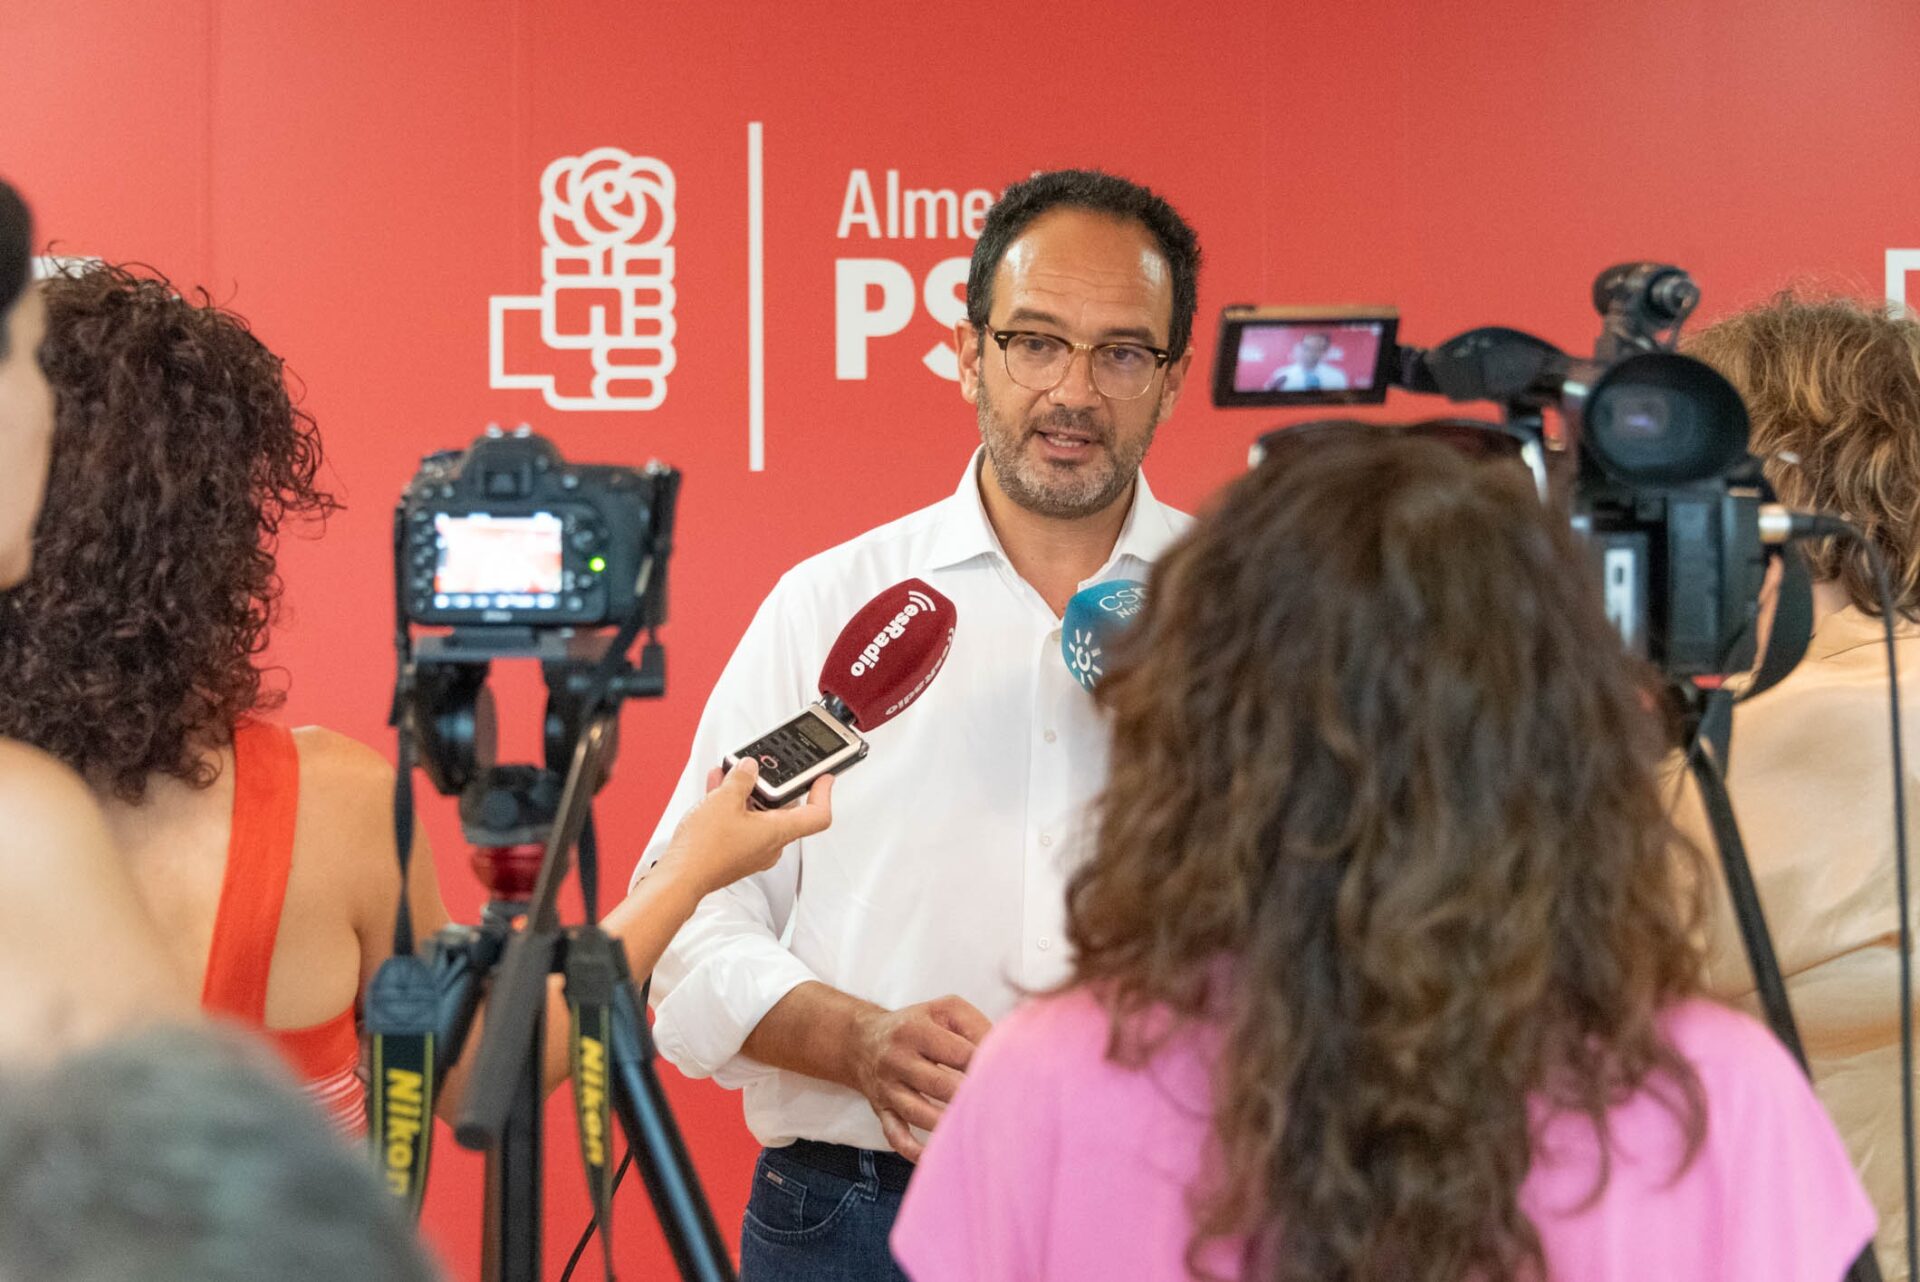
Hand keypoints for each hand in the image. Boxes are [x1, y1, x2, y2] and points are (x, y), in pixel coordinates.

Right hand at [661, 759, 831, 896]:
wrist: (679, 877)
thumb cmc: (705, 849)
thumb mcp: (725, 799)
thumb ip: (742, 778)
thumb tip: (750, 768)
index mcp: (778, 832)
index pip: (817, 815)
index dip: (824, 793)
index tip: (824, 777)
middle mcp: (770, 845)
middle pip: (783, 809)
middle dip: (770, 784)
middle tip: (761, 767)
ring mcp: (752, 850)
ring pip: (758, 814)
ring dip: (746, 791)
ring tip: (731, 772)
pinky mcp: (735, 852)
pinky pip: (741, 822)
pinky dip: (733, 804)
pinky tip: (718, 786)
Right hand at [849, 995, 991, 1160]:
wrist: (863, 1040)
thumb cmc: (918, 1024)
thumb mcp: (944, 1010)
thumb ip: (976, 1025)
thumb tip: (1004, 1053)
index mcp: (915, 1030)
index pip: (957, 1052)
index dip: (984, 1066)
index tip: (1008, 1079)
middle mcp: (897, 1059)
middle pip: (938, 1084)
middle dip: (968, 1097)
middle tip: (999, 1108)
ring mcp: (887, 1088)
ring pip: (917, 1112)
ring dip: (946, 1125)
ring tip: (975, 1130)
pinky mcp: (882, 1110)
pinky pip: (895, 1135)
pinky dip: (913, 1150)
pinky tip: (935, 1157)